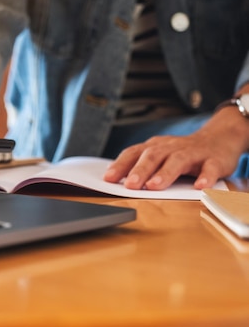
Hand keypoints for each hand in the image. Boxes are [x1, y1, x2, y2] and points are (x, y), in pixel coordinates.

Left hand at [104, 111, 248, 189]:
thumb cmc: (181, 152)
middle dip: (140, 170)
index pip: (133, 153)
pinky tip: (200, 187)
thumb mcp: (159, 155)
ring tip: (155, 186)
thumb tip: (113, 178)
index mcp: (154, 147)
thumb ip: (140, 165)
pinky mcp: (214, 160)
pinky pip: (210, 168)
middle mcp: (171, 147)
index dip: (120, 165)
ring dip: (165, 173)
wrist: (219, 139)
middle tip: (131, 185)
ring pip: (177, 161)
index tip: (108, 179)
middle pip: (153, 156)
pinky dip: (205, 177)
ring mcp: (192, 153)